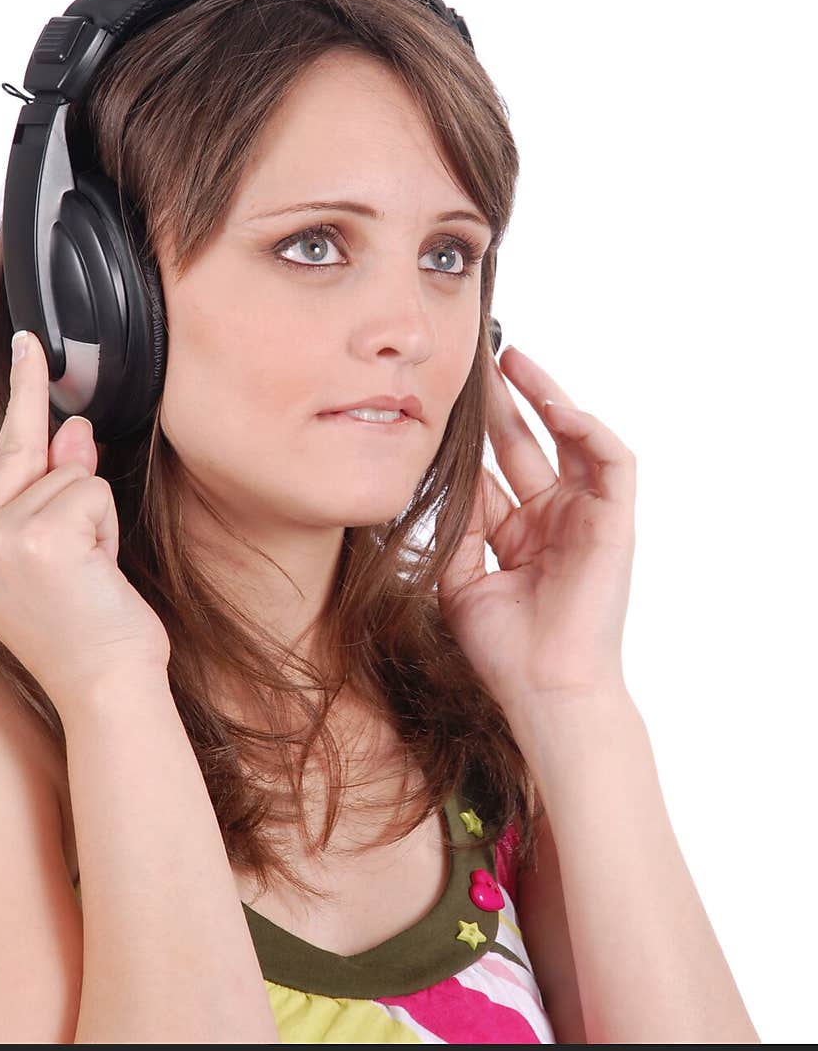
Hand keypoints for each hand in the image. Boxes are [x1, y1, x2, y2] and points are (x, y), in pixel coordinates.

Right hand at [0, 331, 170, 718]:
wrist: (106, 688)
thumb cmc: (88, 632)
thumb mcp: (66, 552)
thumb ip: (57, 489)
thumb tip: (73, 432)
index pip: (0, 456)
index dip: (23, 396)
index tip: (30, 343)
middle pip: (36, 460)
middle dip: (74, 489)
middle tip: (78, 534)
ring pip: (72, 477)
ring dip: (97, 524)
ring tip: (89, 579)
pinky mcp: (35, 538)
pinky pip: (91, 492)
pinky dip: (108, 530)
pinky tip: (97, 574)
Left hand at [436, 346, 635, 724]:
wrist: (543, 691)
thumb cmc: (503, 651)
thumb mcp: (458, 580)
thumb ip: (454, 528)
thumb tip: (435, 480)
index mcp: (518, 535)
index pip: (494, 470)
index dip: (471, 435)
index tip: (443, 398)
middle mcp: (553, 520)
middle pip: (527, 444)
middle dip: (504, 400)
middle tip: (478, 359)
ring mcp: (586, 518)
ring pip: (571, 441)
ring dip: (545, 398)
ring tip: (514, 362)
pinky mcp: (616, 522)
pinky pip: (613, 462)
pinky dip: (588, 430)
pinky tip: (556, 409)